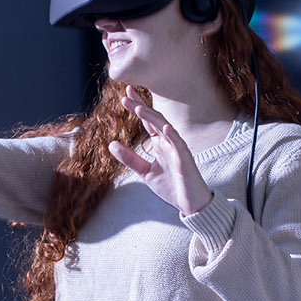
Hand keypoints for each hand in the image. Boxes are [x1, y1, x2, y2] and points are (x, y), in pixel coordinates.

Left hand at [108, 87, 213, 215]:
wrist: (190, 204)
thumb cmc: (171, 187)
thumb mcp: (145, 172)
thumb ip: (130, 158)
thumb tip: (110, 144)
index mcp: (159, 144)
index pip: (147, 122)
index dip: (137, 107)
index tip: (125, 95)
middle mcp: (169, 142)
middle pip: (154, 120)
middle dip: (141, 107)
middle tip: (126, 95)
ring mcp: (178, 149)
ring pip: (165, 128)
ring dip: (153, 117)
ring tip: (139, 108)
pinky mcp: (186, 160)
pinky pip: (180, 145)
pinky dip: (173, 136)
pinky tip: (166, 127)